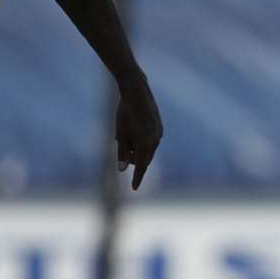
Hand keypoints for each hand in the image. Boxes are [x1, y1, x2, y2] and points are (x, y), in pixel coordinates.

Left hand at [116, 73, 162, 190]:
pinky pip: (152, 140)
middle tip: (124, 157)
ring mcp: (159, 133)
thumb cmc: (124, 112)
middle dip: (136, 161)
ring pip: (149, 149)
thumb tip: (122, 169)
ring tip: (127, 140)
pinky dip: (144, 142)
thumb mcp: (120, 133)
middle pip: (145, 159)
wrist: (137, 90)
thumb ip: (122, 152)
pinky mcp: (159, 126)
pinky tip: (135, 133)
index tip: (134, 188)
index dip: (137, 178)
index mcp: (145, 144)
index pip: (141, 167)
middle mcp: (155, 140)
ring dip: (139, 151)